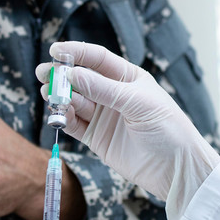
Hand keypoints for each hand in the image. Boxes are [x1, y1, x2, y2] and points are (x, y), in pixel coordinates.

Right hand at [36, 41, 219, 219]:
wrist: (176, 169)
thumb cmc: (168, 128)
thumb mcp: (138, 103)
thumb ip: (103, 90)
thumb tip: (72, 74)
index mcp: (127, 78)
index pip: (97, 59)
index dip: (77, 53)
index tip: (56, 50)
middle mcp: (113, 94)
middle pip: (81, 79)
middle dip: (61, 75)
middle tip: (43, 73)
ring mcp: (103, 116)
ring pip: (74, 101)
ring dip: (60, 97)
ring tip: (49, 95)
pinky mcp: (96, 138)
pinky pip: (74, 124)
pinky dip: (63, 119)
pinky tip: (57, 115)